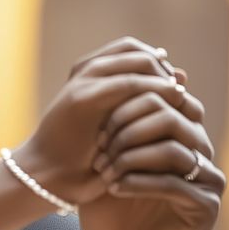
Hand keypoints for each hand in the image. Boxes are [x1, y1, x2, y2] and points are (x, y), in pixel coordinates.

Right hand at [13, 37, 188, 202]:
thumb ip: (141, 100)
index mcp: (87, 77)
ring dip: (160, 73)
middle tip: (178, 87)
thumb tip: (182, 75)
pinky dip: (152, 87)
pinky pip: (127, 82)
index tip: (175, 84)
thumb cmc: (83, 159)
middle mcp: (83, 74)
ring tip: (178, 93)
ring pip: (134, 59)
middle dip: (160, 66)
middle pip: (134, 50)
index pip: (131, 51)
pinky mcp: (82, 99)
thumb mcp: (118, 124)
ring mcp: (81, 83)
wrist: (46, 179)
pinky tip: (171, 99)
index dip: (157, 63)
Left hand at [82, 86, 224, 229]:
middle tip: (100, 150)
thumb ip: (108, 139)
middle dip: (128, 129)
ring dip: (132, 156)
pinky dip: (139, 182)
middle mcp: (201, 155)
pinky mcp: (207, 207)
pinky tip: (115, 189)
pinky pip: (174, 183)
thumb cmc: (116, 223)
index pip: (164, 101)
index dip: (127, 109)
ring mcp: (209, 181)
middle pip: (172, 116)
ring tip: (104, 172)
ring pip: (174, 147)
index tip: (96, 131)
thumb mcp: (104, 175)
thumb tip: (101, 97)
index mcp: (180, 141)